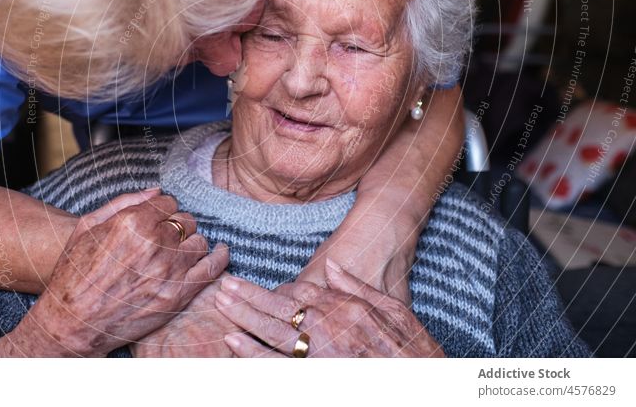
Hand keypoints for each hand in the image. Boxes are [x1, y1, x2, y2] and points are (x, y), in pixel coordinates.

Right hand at [9, 189, 229, 356]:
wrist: (72, 323)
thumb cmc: (74, 274)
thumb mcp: (87, 227)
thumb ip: (123, 202)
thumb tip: (155, 190)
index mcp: (133, 222)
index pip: (168, 202)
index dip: (162, 210)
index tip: (156, 220)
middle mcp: (155, 243)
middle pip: (186, 220)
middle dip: (177, 225)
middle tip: (165, 238)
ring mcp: (169, 270)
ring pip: (200, 241)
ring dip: (191, 243)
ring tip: (178, 251)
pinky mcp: (179, 295)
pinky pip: (213, 268)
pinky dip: (220, 257)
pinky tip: (220, 252)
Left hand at [215, 260, 443, 357]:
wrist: (429, 381)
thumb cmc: (416, 352)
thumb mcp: (397, 311)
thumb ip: (360, 289)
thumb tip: (333, 269)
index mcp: (347, 310)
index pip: (302, 293)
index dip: (273, 289)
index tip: (252, 284)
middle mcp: (332, 328)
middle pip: (281, 308)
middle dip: (249, 297)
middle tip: (223, 286)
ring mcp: (323, 355)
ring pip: (275, 333)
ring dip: (245, 318)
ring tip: (222, 305)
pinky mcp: (319, 377)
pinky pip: (281, 366)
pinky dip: (255, 354)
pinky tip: (234, 343)